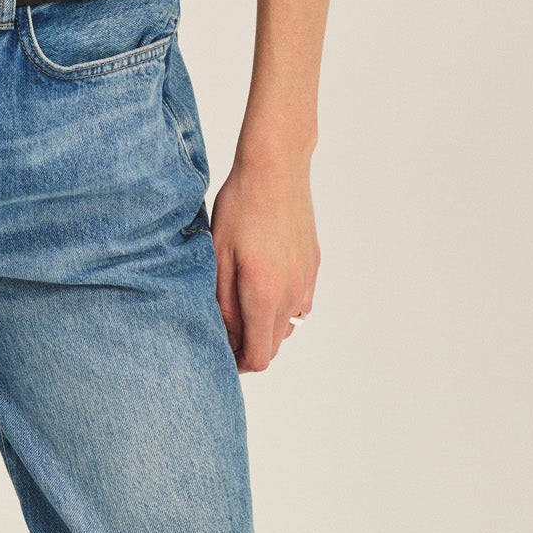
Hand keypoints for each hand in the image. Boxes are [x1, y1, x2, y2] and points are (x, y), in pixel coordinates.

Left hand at [209, 147, 319, 372]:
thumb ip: (223, 302)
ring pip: (288, 325)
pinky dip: (281, 303)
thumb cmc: (241, 206)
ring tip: (240, 298)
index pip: (259, 357)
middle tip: (225, 324)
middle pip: (274, 345)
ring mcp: (306, 280)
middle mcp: (292, 295)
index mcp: (265, 295)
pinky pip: (299, 301)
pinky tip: (262, 278)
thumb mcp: (219, 254)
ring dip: (266, 324)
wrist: (275, 169)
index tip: (221, 352)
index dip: (238, 363)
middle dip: (249, 344)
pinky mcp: (313, 266)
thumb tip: (228, 337)